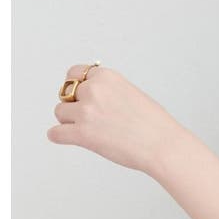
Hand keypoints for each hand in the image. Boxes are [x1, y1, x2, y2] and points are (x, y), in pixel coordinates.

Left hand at [47, 64, 186, 173]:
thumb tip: (92, 97)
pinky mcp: (82, 134)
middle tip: (89, 117)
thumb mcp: (132, 93)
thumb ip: (109, 91)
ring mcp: (86, 112)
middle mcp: (93, 90)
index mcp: (106, 77)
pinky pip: (55, 134)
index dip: (76, 86)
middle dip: (74, 105)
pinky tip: (69, 139)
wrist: (163, 146)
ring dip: (69, 122)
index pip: (74, 73)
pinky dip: (59, 137)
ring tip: (90, 131)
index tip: (82, 96)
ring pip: (60, 113)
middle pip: (65, 94)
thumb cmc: (155, 125)